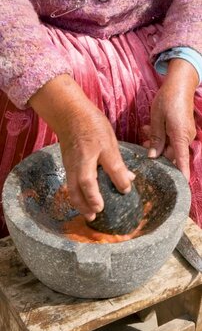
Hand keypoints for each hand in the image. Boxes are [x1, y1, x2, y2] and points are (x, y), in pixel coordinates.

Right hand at [29, 74, 134, 219]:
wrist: (70, 113)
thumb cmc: (92, 126)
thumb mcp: (109, 144)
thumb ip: (118, 165)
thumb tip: (128, 184)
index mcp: (85, 161)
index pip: (88, 183)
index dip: (94, 197)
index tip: (102, 208)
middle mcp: (74, 167)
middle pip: (74, 192)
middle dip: (83, 206)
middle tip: (93, 217)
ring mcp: (69, 166)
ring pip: (72, 188)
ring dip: (80, 202)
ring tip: (90, 212)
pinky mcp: (69, 163)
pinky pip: (72, 182)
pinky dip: (78, 192)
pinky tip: (87, 195)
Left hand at [147, 59, 197, 180]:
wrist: (180, 84)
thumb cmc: (168, 99)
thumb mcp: (157, 119)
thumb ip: (155, 139)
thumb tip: (153, 156)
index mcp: (179, 136)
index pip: (181, 160)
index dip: (181, 173)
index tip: (181, 185)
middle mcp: (185, 137)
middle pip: (171, 154)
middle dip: (157, 152)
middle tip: (144, 143)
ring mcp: (185, 133)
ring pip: (169, 146)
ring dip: (157, 142)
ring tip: (146, 132)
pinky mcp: (182, 129)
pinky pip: (171, 138)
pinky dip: (161, 137)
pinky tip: (151, 129)